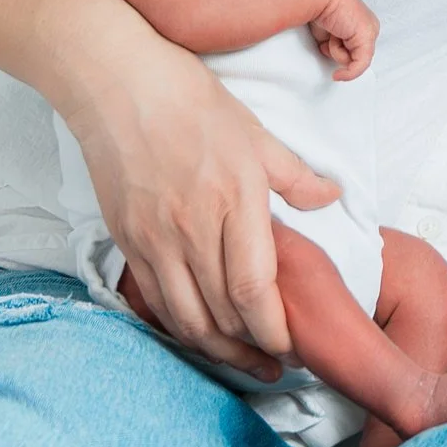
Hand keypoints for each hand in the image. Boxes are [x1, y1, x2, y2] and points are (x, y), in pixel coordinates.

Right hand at [63, 40, 346, 374]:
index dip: (274, 330)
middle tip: (275, 364)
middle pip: (222, 315)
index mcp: (234, 200)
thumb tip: (330, 198)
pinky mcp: (126, 240)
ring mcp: (154, 238)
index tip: (292, 347)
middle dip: (252, 349)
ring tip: (242, 359)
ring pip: (185, 318)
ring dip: (217, 348)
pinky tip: (200, 330)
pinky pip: (154, 300)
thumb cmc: (188, 100)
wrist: (116, 82)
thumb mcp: (254, 132)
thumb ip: (294, 175)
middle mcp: (192, 228)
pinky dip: (180, 325)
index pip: (254, 290)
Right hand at [306, 0, 378, 75]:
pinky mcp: (367, 37)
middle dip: (339, 53)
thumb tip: (333, 56)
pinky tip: (338, 75)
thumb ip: (334, 45)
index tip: (328, 48)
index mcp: (361, 23)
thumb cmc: (319, 8)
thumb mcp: (327, 33)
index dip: (338, 52)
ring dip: (337, 53)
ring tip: (332, 34)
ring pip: (356, 60)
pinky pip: (360, 65)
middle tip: (330, 36)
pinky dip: (349, 74)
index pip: (354, 49)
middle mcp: (369, 26)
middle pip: (356, 55)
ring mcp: (371, 31)